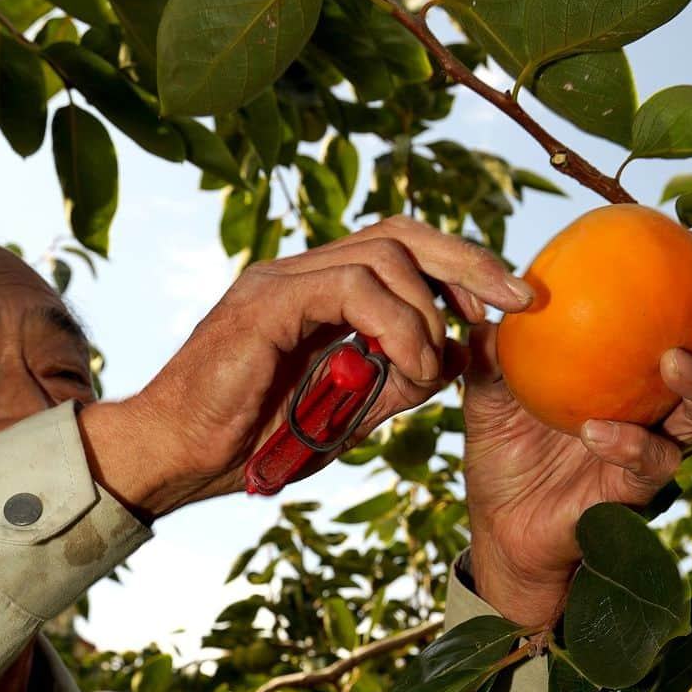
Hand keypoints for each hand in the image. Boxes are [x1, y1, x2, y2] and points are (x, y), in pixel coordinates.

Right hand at [78, 217, 533, 518]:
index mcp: (320, 293)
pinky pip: (350, 289)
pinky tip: (409, 366)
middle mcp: (301, 275)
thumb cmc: (250, 442)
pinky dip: (396, 325)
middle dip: (470, 260)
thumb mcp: (347, 412)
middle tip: (518, 299)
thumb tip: (460, 355)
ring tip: (432, 367)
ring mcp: (279, 283)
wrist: (173, 458)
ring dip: (428, 312)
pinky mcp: (263, 304)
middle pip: (402, 233)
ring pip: (382, 255)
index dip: (461, 268)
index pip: (403, 251)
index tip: (505, 306)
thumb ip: (398, 380)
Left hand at [463, 249, 691, 627]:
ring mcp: (655, 447)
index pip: (682, 320)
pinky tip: (598, 431)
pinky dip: (628, 444)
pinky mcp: (638, 490)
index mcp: (633, 372)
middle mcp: (657, 406)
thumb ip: (496, 346)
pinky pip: (647, 463)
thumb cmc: (505, 453)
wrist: (501, 528)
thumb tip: (497, 296)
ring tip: (674, 358)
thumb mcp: (489, 390)